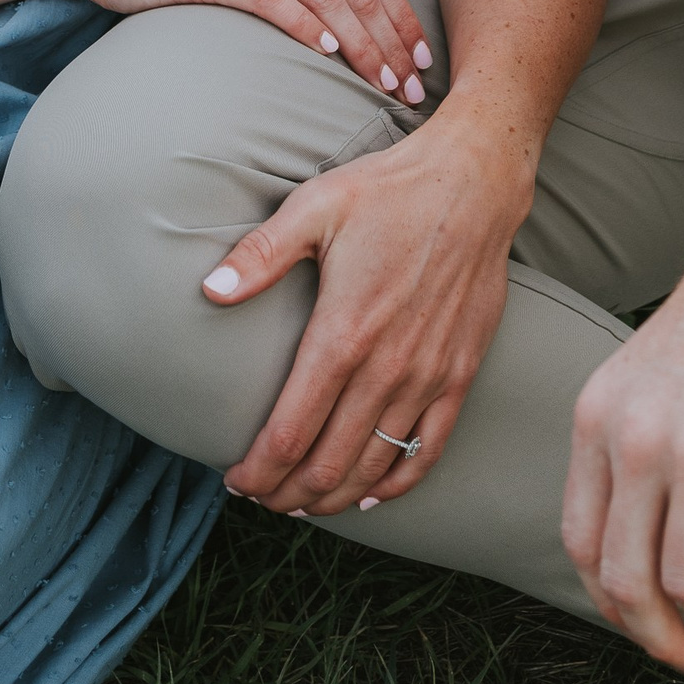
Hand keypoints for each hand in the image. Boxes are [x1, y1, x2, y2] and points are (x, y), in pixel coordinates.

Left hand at [200, 117, 530, 515]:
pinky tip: (372, 495)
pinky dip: (397, 483)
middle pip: (328, 464)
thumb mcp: (314, 207)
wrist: (473, 181)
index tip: (234, 481)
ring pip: (374, 467)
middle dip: (287, 493)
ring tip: (303, 502)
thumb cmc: (388, 191)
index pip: (290, 433)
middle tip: (261, 498)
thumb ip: (260, 256)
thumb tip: (209, 292)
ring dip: (334, 497)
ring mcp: (428, 376)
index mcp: (343, 333)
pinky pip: (428, 449)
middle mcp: (386, 368)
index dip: (258, 470)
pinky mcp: (460, 374)